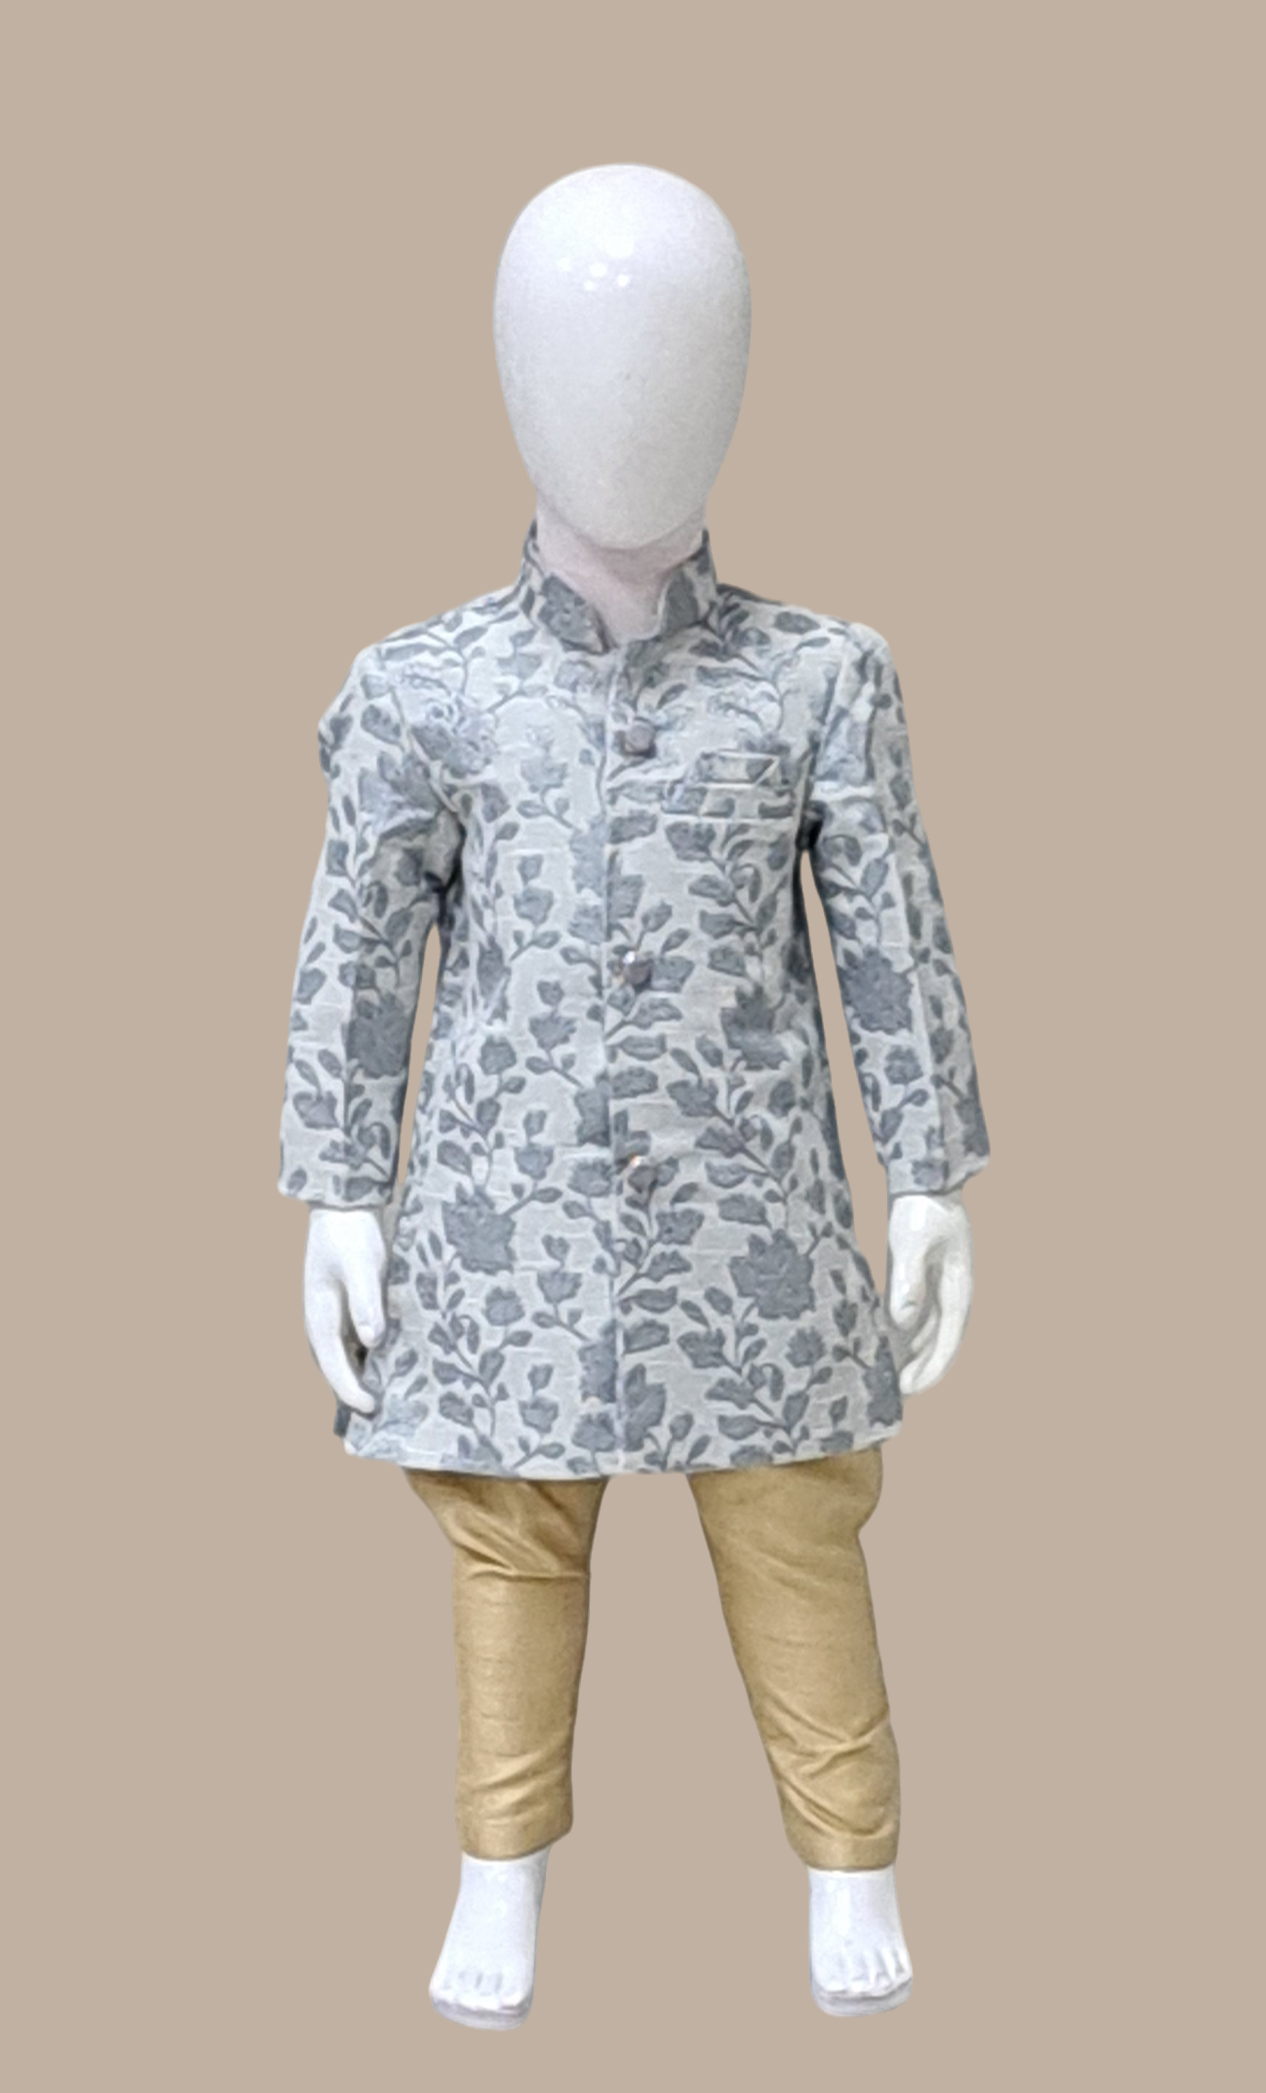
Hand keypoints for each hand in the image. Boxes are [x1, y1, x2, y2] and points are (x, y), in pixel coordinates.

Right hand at [303, 1206, 387, 1416]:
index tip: (374, 1408)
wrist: (346, 1208)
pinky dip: (380, 1361)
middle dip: (362, 1396)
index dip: (352, 1392)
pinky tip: (405, 1367)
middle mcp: (327, 1328)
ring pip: (355, 1363)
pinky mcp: (355, 1315)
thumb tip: (372, 1341)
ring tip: (402, 1401)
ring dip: (373, 1380)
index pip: (335, 1368)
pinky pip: (366, 1348)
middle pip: (343, 1373)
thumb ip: (366, 1302)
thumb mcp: (360, 1266)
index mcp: (320, 1321)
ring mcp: (340, 1323)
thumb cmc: (351, 1236)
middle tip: (390, 1420)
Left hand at [885, 1190, 973, 1396]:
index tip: (908, 1390)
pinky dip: (895, 1337)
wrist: (922, 1180)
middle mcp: (949, 1296)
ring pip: (920, 1335)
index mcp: (957, 1290)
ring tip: (880, 1382)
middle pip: (935, 1346)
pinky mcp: (913, 1281)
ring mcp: (933, 1290)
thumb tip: (903, 1321)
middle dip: (916, 1373)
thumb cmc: (921, 1209)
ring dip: (904, 1358)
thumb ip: (908, 1281)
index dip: (929, 1369)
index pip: (948, 1342)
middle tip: (890, 1399)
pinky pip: (907, 1319)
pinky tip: (875, 1349)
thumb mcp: (912, 1242)